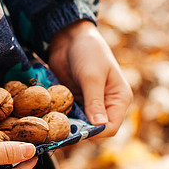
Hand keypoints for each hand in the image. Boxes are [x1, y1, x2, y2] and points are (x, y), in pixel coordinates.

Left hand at [47, 20, 132, 137]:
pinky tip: (49, 118)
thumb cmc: (88, 51)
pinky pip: (69, 115)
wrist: (70, 36)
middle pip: (95, 129)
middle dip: (79, 132)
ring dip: (67, 125)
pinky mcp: (75, 100)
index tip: (77, 133)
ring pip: (80, 124)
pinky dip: (60, 117)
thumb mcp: (91, 76)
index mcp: (119, 99)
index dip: (96, 133)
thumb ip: (94, 101)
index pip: (111, 127)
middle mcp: (106, 104)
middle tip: (60, 133)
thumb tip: (99, 126)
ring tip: (52, 127)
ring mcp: (89, 103)